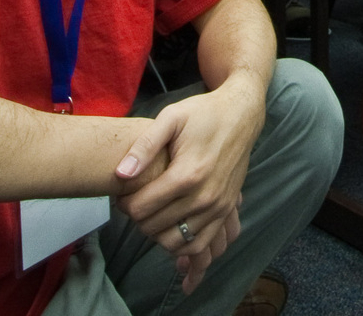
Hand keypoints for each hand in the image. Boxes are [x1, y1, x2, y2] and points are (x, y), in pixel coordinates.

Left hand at [112, 81, 264, 292]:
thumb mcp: (171, 118)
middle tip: (134, 201)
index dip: (124, 203)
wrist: (241, 115)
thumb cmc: (203, 114)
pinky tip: (171, 233)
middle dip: (137, 218)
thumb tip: (120, 174)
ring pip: (177, 243)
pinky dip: (183, 247)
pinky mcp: (226, 210)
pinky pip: (201, 245)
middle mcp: (205, 197)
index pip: (142, 208)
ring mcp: (218, 207)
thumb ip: (144, 146)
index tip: (122, 192)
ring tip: (151, 214)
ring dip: (157, 235)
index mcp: (187, 174)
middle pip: (155, 228)